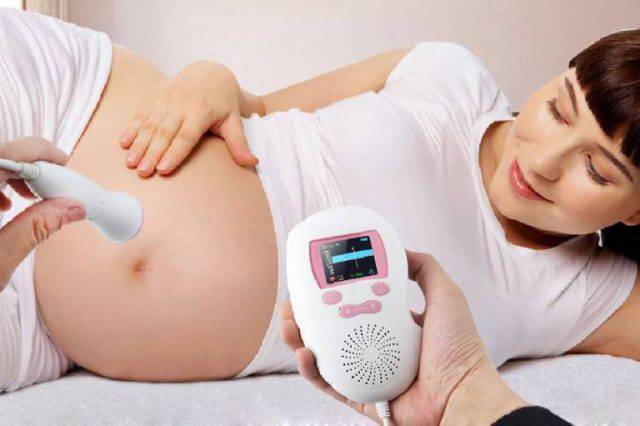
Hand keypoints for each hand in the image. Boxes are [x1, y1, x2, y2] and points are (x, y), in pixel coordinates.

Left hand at [0, 137, 85, 290]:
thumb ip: (36, 229)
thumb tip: (73, 208)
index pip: (16, 153)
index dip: (46, 156)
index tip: (66, 171)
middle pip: (7, 155)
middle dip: (35, 170)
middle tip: (55, 192)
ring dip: (17, 177)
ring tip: (30, 202)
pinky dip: (0, 185)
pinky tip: (5, 207)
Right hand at [119, 61, 258, 177]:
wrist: (209, 71)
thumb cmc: (223, 102)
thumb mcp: (234, 120)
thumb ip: (240, 143)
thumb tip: (253, 162)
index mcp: (202, 111)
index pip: (186, 136)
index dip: (174, 153)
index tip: (164, 170)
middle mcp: (181, 104)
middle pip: (164, 133)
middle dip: (152, 153)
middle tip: (143, 173)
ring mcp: (166, 99)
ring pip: (150, 124)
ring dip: (139, 144)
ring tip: (131, 163)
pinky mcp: (154, 96)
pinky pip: (141, 113)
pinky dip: (131, 128)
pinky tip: (124, 144)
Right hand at [279, 250, 498, 424]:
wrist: (462, 392)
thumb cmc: (458, 347)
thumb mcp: (445, 295)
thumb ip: (425, 269)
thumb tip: (399, 250)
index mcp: (391, 325)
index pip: (353, 305)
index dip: (330, 294)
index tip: (313, 281)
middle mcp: (375, 346)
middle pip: (331, 329)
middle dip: (306, 317)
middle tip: (291, 305)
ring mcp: (366, 371)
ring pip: (323, 355)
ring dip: (299, 339)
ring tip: (289, 325)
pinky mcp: (360, 395)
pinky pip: (329, 383)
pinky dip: (311, 370)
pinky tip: (304, 353)